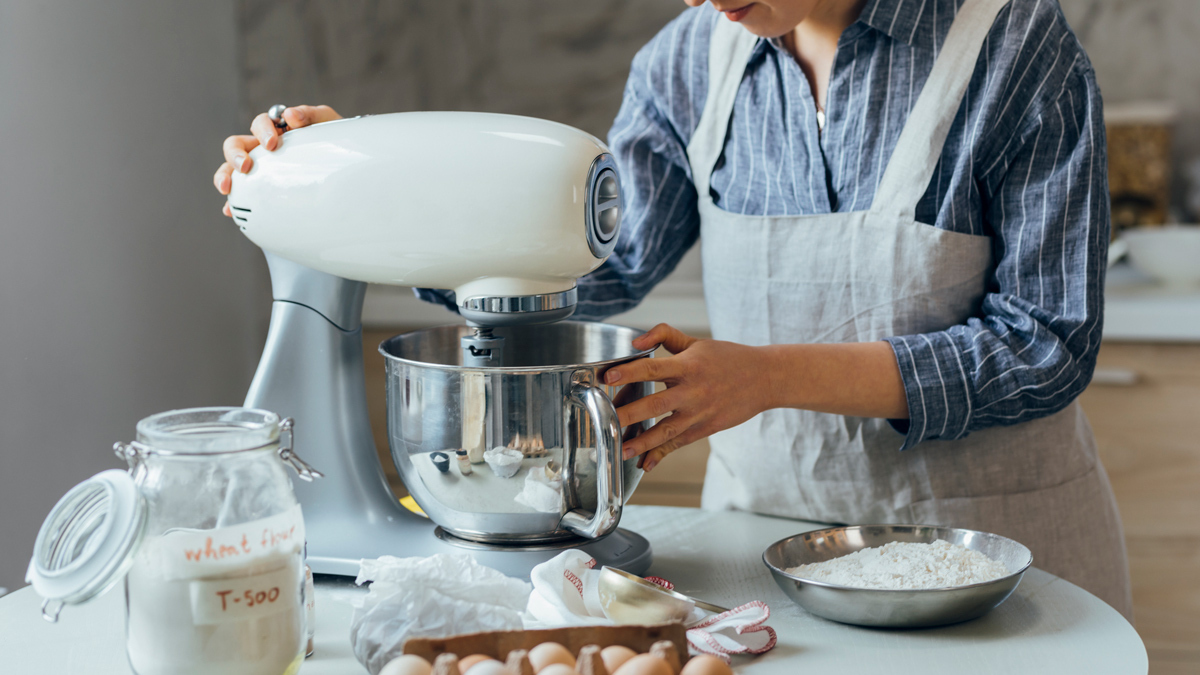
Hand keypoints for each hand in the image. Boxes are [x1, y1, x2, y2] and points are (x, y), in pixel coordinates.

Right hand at [212, 105, 342, 215]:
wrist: (341, 161)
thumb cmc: (330, 138)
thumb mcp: (326, 122)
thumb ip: (310, 114)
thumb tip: (290, 116)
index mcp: (276, 129)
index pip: (260, 124)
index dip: (262, 131)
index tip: (272, 144)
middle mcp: (261, 147)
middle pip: (236, 144)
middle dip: (235, 154)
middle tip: (245, 166)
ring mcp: (259, 167)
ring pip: (230, 168)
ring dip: (225, 175)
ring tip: (227, 188)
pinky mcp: (261, 187)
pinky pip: (241, 193)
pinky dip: (233, 201)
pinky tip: (229, 210)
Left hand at [607, 324, 774, 471]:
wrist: (764, 379)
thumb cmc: (728, 358)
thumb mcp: (695, 342)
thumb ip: (664, 335)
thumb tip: (635, 342)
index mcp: (688, 366)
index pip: (653, 368)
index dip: (629, 372)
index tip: (608, 377)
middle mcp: (693, 391)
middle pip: (655, 405)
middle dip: (628, 414)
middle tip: (604, 420)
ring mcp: (699, 413)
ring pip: (665, 430)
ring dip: (641, 442)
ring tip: (619, 449)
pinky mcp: (705, 428)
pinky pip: (679, 443)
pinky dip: (661, 454)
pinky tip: (645, 463)